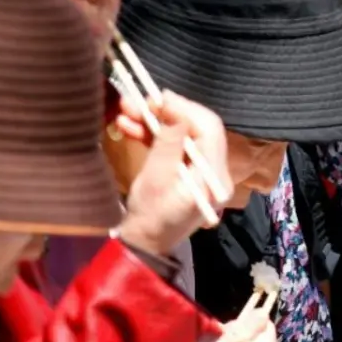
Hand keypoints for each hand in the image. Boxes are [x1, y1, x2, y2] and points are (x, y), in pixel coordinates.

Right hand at [116, 91, 231, 256]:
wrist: (143, 244)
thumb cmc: (150, 215)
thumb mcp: (157, 175)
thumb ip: (169, 140)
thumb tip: (174, 105)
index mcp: (214, 175)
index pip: (209, 129)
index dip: (183, 108)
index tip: (156, 97)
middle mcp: (216, 171)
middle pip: (197, 129)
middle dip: (166, 112)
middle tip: (136, 102)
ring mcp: (203, 172)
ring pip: (183, 135)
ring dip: (155, 122)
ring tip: (125, 110)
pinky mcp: (189, 173)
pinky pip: (176, 147)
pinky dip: (155, 135)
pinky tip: (129, 126)